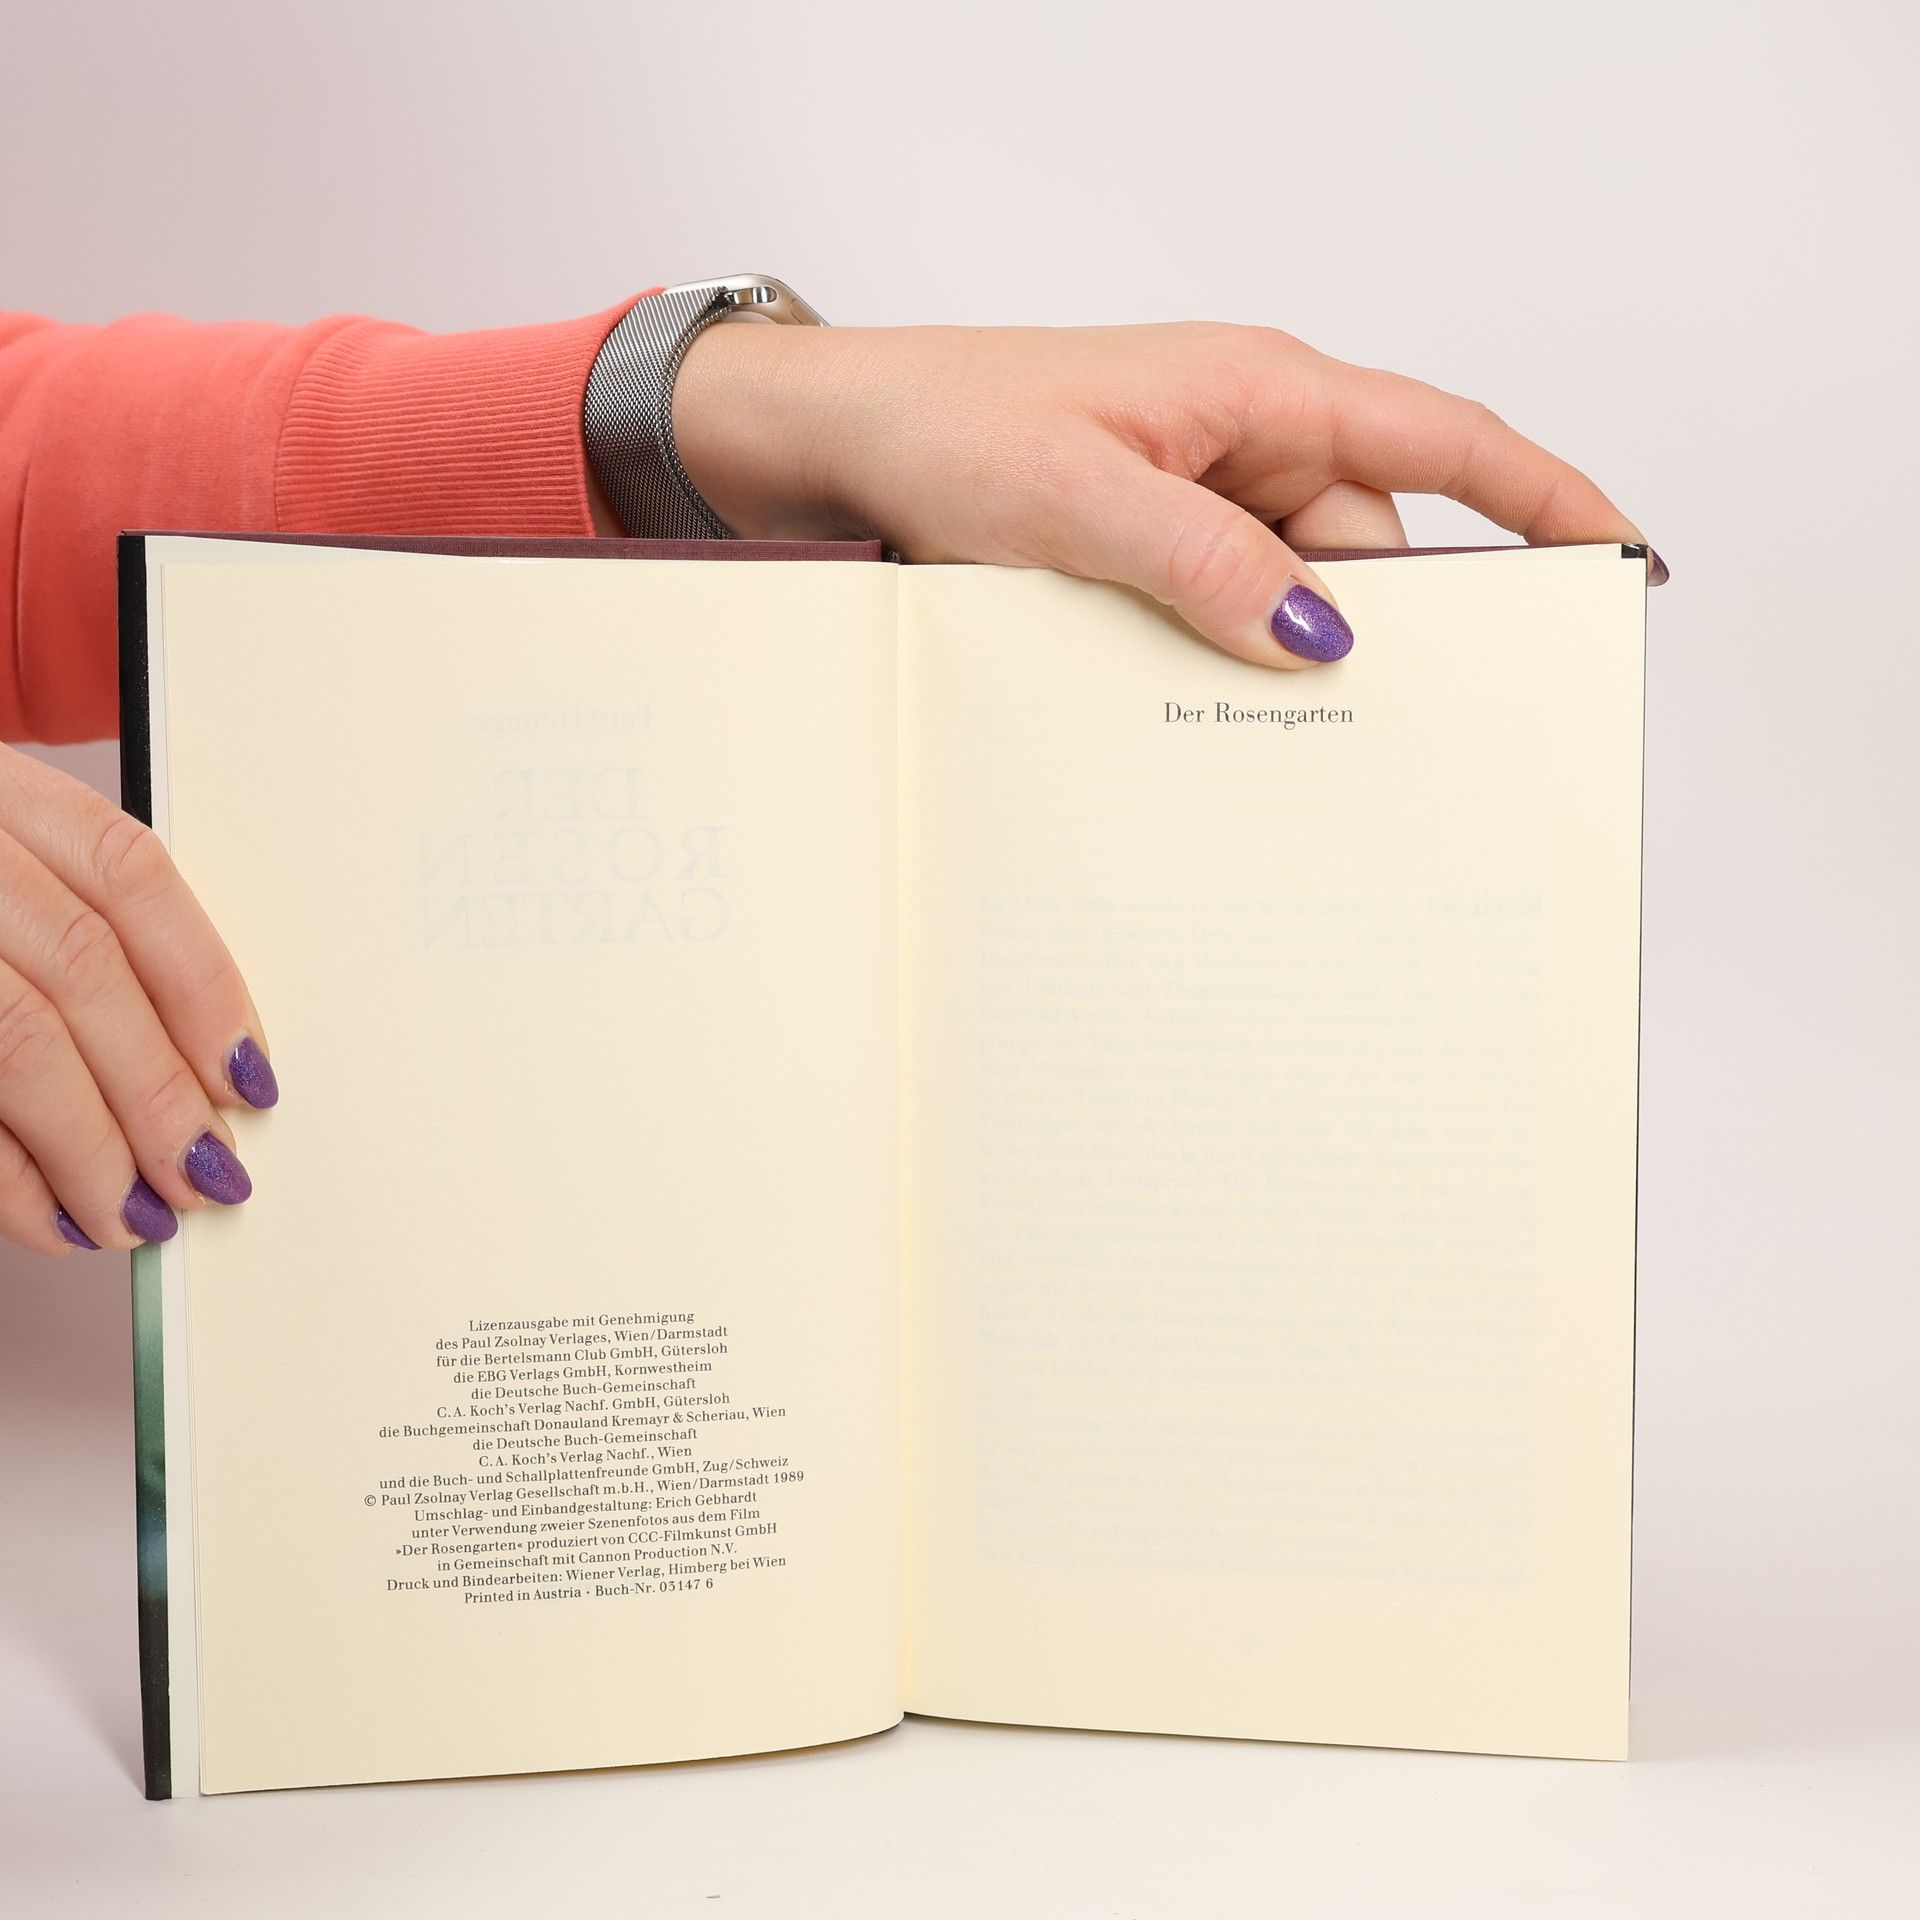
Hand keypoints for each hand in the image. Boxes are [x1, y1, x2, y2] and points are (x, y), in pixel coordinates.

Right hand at [0, 746, 272, 1256]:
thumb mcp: (8, 877)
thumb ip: (83, 939)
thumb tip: (207, 1068)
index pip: (128, 874)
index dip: (204, 985)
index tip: (249, 1077)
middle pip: (82, 968)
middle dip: (159, 1090)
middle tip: (205, 1173)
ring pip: (18, 1041)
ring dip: (92, 1149)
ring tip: (137, 1215)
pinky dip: (8, 1179)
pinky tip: (51, 1220)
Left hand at [672, 320, 1661, 667]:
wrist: (839, 435)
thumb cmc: (945, 424)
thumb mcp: (1076, 501)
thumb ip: (1202, 563)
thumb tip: (1319, 636)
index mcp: (1258, 391)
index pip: (1442, 440)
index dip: (1546, 498)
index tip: (1620, 557)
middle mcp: (1246, 438)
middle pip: (1371, 547)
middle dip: (1378, 633)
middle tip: (1370, 731)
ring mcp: (1200, 493)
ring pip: (1294, 590)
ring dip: (1274, 653)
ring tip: (1219, 713)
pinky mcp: (1154, 542)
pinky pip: (1225, 605)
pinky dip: (1221, 652)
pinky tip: (1183, 700)